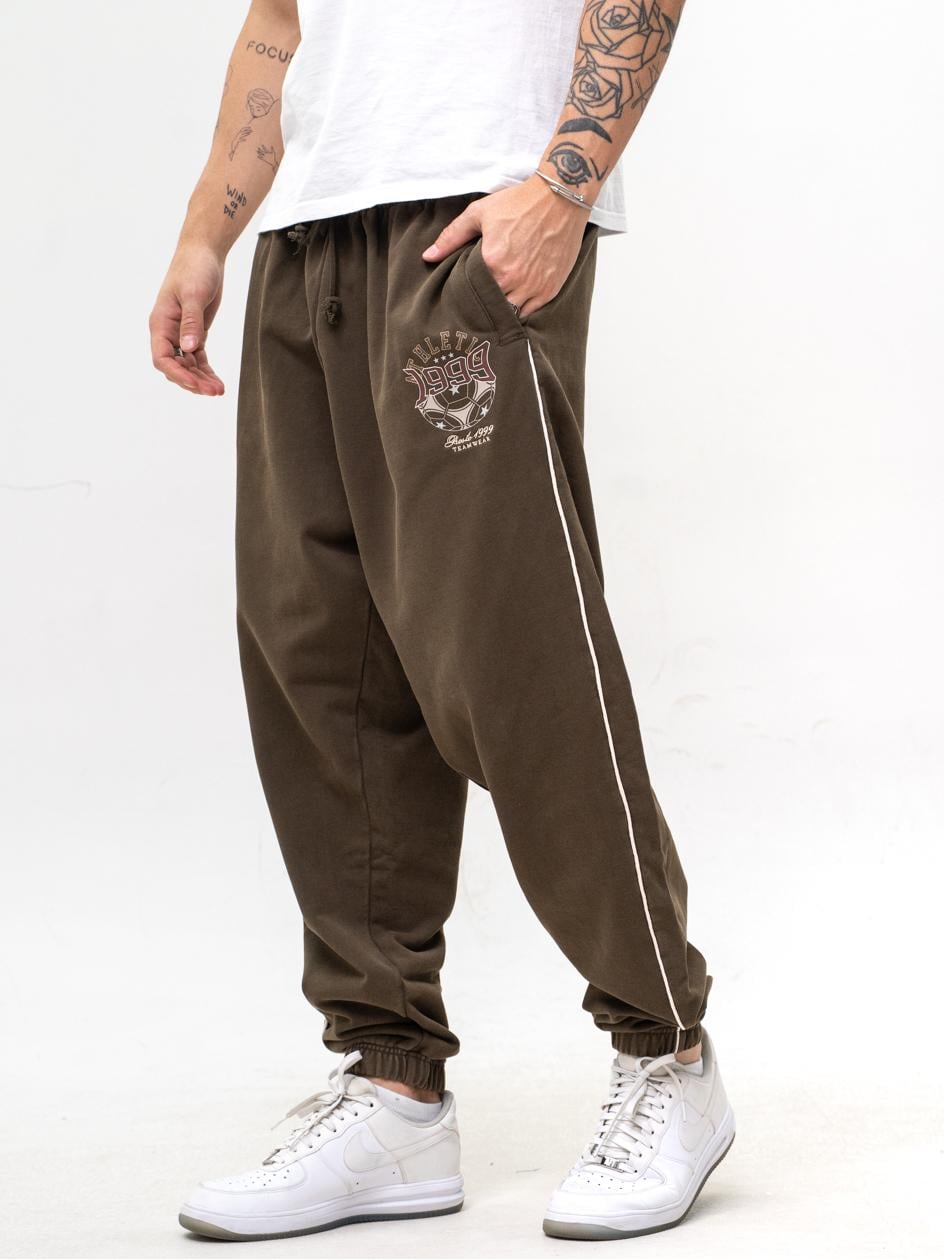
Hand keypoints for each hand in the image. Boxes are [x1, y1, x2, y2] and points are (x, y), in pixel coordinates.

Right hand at [149, 242, 225, 395]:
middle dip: (193, 381)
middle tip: (214, 391)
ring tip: (219, 390)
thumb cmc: (195, 269)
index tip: (195, 385)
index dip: (177, 374)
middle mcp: (167, 332)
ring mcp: (180, 334)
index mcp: (161, 323)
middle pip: (175, 367)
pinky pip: (197, 358)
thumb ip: (191, 322)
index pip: (161, 357)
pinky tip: (218, 382)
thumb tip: (189, 348)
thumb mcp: (193, 295)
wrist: (203, 254)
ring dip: (201, 379)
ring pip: (187, 366)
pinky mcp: (195, 333)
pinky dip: (206, 371)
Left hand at [422, 174, 590, 319]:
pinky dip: (522, 310)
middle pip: (491, 306)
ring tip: (496, 305)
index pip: (471, 292)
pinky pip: (531, 312)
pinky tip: (515, 302)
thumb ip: (452, 237)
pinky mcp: (550, 289)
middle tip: (478, 304)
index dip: (467, 295)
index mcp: (492, 262)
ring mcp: (533, 286)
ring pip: (511, 313)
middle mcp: (512, 278)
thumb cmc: (519, 203)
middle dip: (484, 305)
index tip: (464, 296)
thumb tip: (428, 256)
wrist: (559, 197)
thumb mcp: (479, 213)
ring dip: (503, 310)